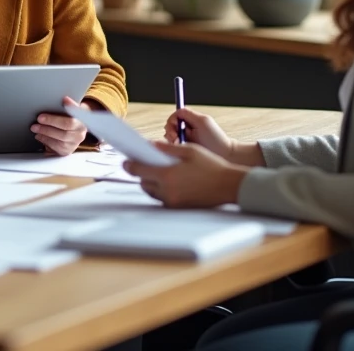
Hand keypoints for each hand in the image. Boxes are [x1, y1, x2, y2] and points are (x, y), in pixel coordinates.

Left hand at [32, 96, 88, 155]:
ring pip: (60, 138)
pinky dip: (45, 140)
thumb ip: (69, 106)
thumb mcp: (69, 112)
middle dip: (51, 122)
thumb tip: (65, 99)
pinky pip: (56, 147)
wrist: (71, 135)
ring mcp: (74, 143)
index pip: (78, 112)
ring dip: (45, 132)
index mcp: (82, 120)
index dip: (72, 105)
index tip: (64, 100)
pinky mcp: (66, 151)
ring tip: (35, 127)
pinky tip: (39, 135)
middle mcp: (80, 132)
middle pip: (67, 126)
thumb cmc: (67, 121)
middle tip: (39, 119)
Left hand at [125, 142, 247, 208]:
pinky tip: (170, 181)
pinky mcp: (178, 207)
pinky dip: (162, 190)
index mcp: (167, 175)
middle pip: (143, 182)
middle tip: (144, 163)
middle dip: (142, 172)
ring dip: (151, 182)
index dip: (129, 164)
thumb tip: (149, 145)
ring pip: (152, 191)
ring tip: (159, 171)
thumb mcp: (189, 150)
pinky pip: (162, 198)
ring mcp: (172, 201)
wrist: (229, 186)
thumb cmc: (211, 166)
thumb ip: (166, 148)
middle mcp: (167, 190)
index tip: (125, 160)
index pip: (138, 170)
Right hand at [165, 107, 262, 165]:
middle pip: (171, 125)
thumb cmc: (215, 139)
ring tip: (178, 144)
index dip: (172, 120)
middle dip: (171, 131)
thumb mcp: (202, 122)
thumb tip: (177, 111)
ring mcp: (187, 138)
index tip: (175, 128)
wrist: (224, 155)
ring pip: (171, 135)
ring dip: (172, 139)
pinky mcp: (186, 148)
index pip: (176, 115)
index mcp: (193, 119)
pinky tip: (180, 149)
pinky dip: (175, 146)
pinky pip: (175, 145)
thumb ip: (189, 114)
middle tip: (175, 139)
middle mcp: (189, 128)